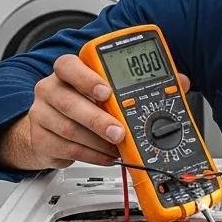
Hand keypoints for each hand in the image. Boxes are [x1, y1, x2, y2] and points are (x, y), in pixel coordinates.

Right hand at [0, 54, 190, 171]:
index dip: (87, 78)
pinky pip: (67, 149)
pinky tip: (106, 155)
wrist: (47, 127)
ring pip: (69, 129)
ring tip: (117, 146)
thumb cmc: (83, 102)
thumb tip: (180, 81)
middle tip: (119, 131)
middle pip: (69, 102)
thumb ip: (142, 83)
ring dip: (98, 141)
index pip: (69, 66)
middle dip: (98, 119)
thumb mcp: (108, 88)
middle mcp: (51, 89)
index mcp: (68, 71)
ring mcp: (42, 114)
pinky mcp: (41, 139)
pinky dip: (91, 155)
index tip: (107, 91)